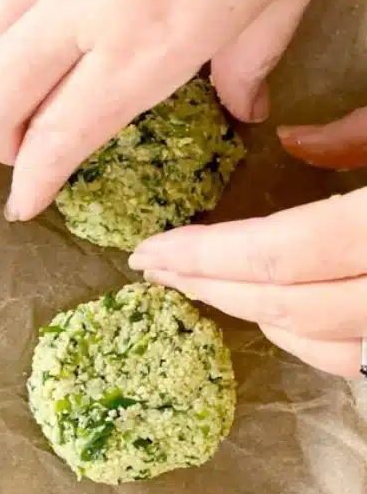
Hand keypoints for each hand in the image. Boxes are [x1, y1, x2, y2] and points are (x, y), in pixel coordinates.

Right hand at [0, 0, 313, 221]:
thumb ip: (251, 58)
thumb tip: (243, 106)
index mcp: (146, 42)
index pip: (60, 134)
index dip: (34, 178)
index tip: (25, 202)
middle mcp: (85, 8)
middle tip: (17, 149)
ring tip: (22, 85)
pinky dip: (4, 16)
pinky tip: (33, 24)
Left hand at [129, 107, 366, 376]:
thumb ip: (358, 136)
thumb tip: (293, 138)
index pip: (277, 254)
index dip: (205, 256)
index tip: (148, 250)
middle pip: (286, 305)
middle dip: (211, 287)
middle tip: (155, 271)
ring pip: (320, 343)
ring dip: (254, 315)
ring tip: (201, 287)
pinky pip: (354, 356)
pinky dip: (309, 336)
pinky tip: (277, 312)